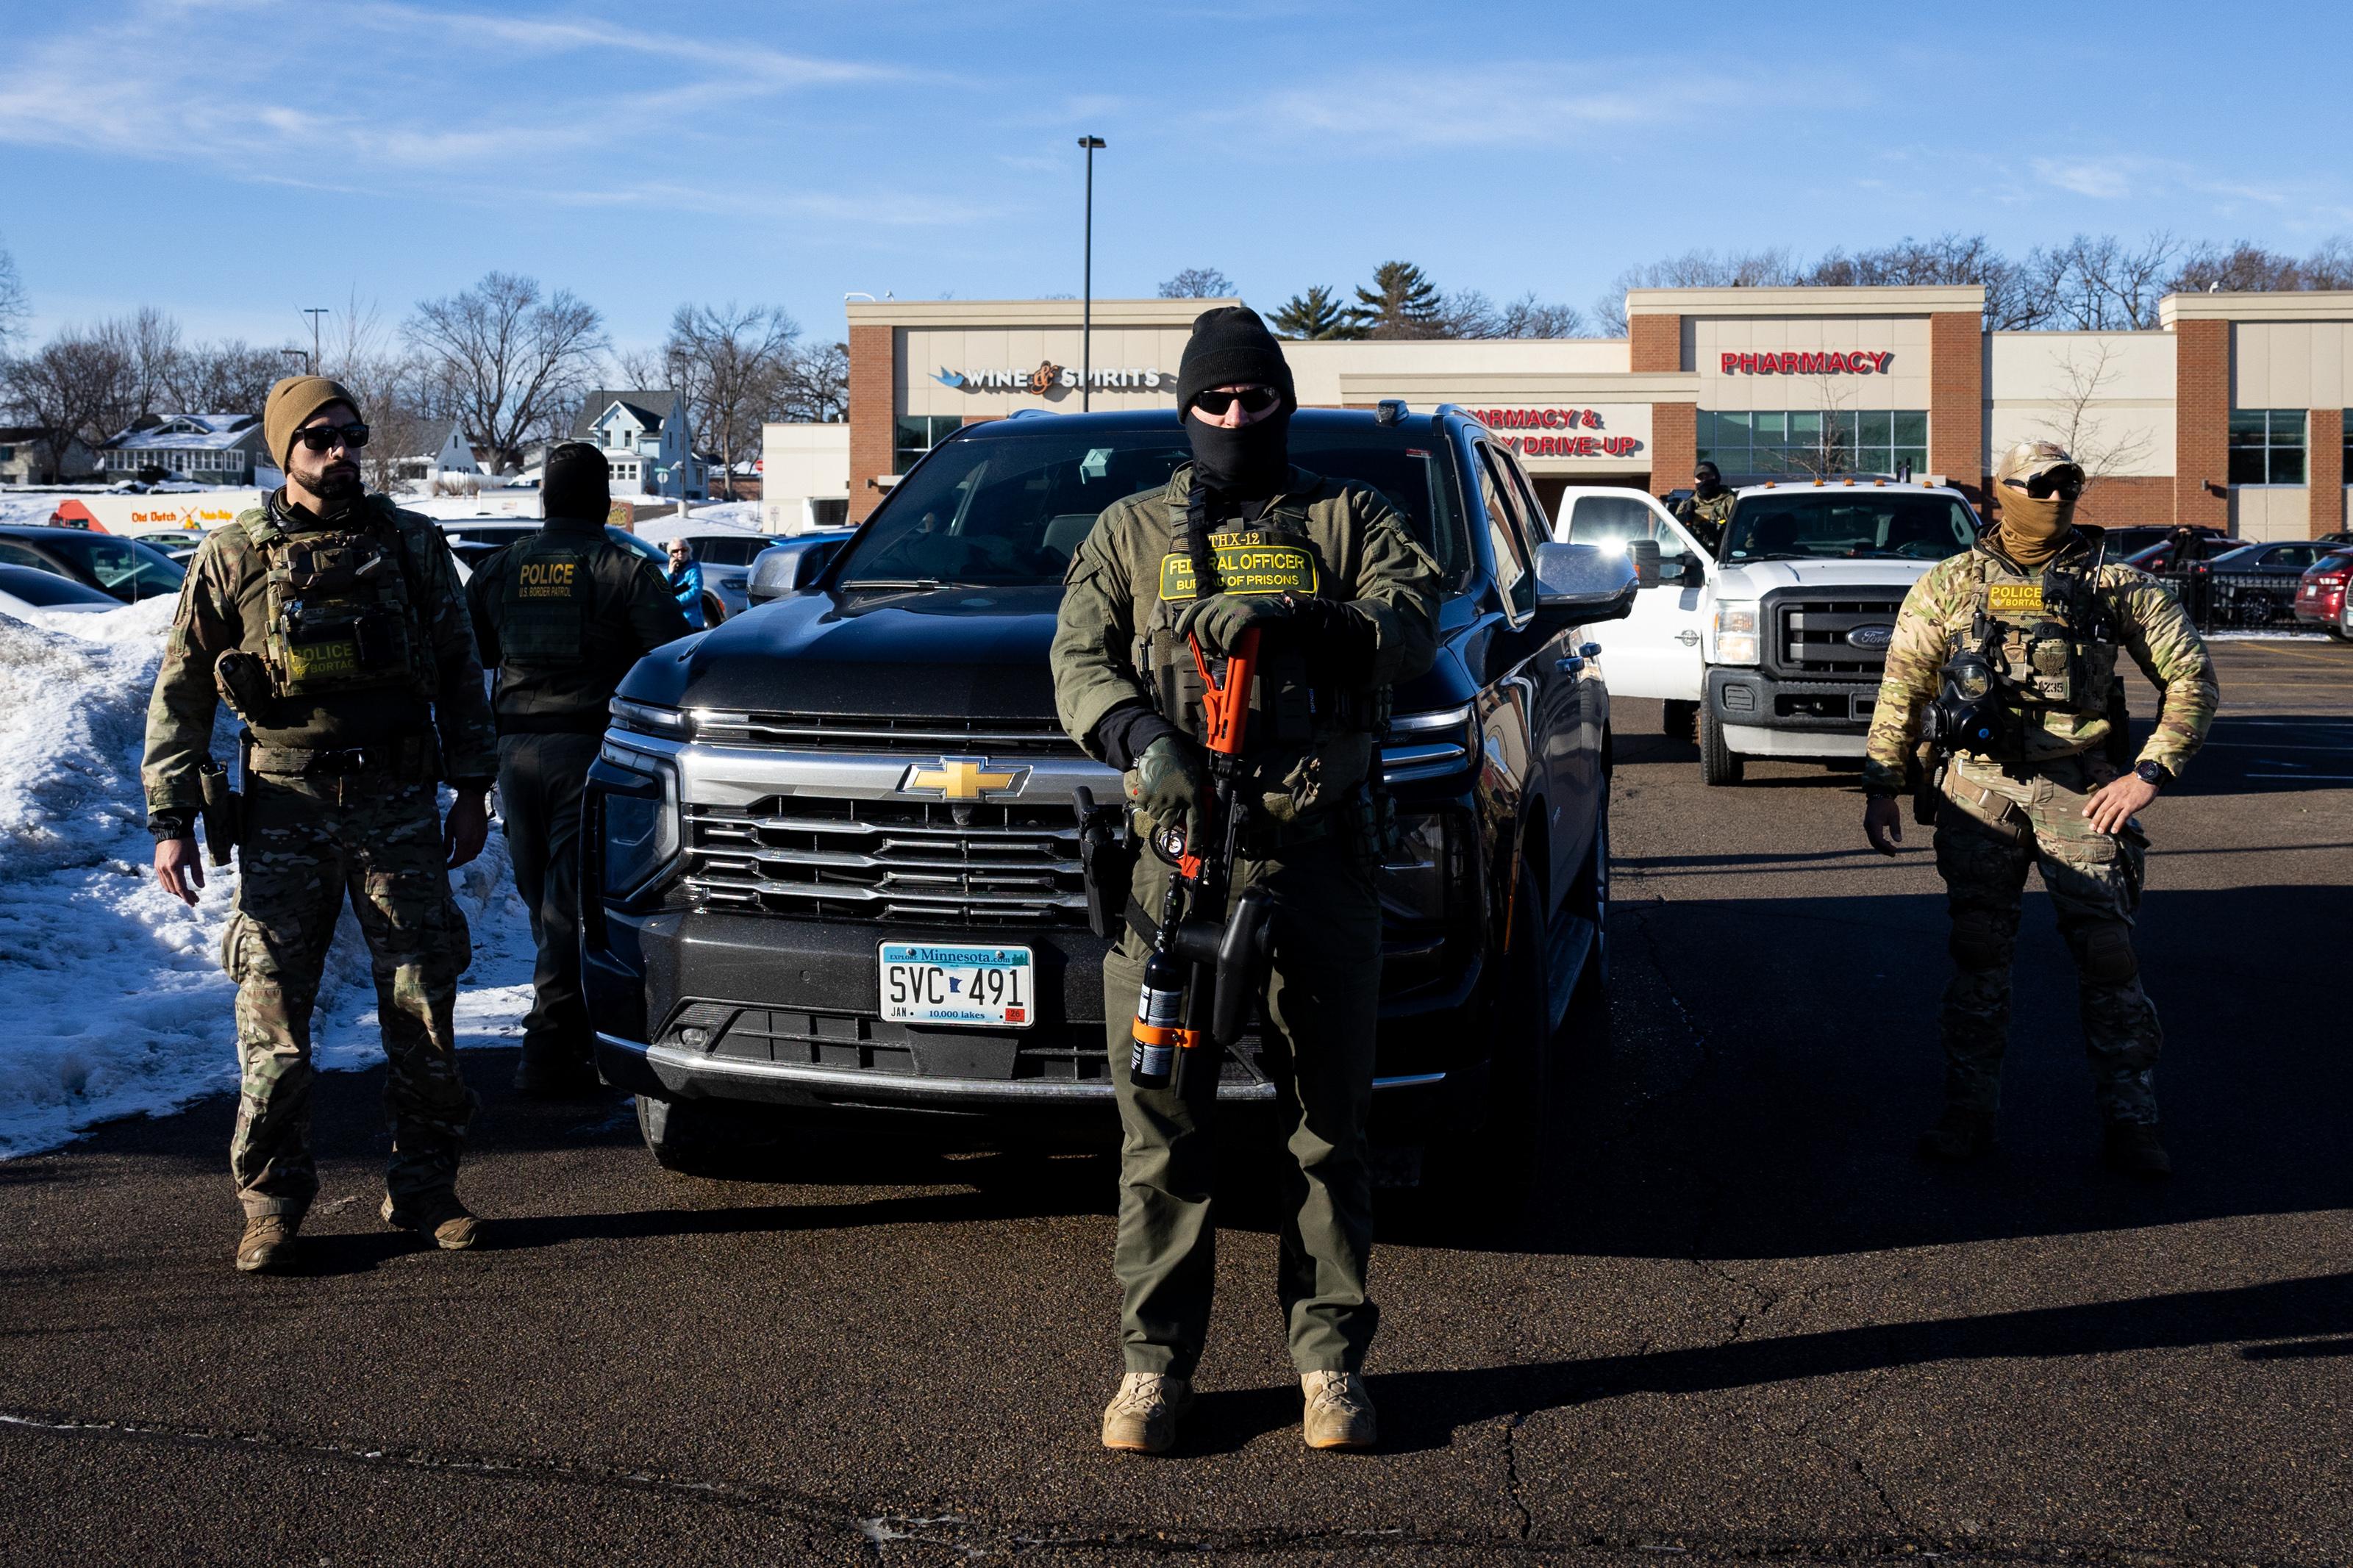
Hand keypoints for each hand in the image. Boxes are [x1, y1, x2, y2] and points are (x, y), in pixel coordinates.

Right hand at [154, 836, 203, 904]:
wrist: (170, 829)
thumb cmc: (185, 841)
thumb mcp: (195, 855)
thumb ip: (197, 872)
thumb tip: (201, 886)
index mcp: (174, 867)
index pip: (180, 888)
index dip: (187, 897)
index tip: (194, 903)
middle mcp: (163, 869)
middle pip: (173, 889)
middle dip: (184, 896)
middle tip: (195, 898)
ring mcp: (158, 867)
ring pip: (166, 886)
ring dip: (177, 892)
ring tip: (188, 893)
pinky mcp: (157, 865)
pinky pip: (163, 880)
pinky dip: (171, 886)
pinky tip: (179, 885)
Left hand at [444, 790, 489, 868]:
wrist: (472, 800)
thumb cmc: (458, 812)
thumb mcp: (448, 827)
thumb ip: (447, 843)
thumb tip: (445, 854)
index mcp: (464, 841)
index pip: (459, 859)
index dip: (452, 865)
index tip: (446, 866)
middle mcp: (475, 842)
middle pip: (467, 858)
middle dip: (459, 862)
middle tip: (450, 862)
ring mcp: (481, 838)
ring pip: (474, 854)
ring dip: (466, 857)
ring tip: (458, 855)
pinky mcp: (484, 834)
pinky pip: (479, 847)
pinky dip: (473, 850)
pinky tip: (466, 846)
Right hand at [1126, 735, 1207, 840]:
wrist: (1160, 747)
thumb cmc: (1179, 759)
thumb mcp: (1195, 775)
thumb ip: (1194, 792)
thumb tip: (1194, 806)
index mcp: (1191, 796)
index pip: (1195, 823)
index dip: (1196, 838)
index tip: (1194, 848)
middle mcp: (1176, 801)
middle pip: (1169, 823)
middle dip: (1168, 817)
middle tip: (1168, 806)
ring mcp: (1159, 799)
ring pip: (1155, 816)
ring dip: (1156, 809)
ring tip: (1159, 794)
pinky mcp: (1145, 795)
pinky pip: (1142, 807)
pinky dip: (1144, 801)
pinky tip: (1149, 789)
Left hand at [1174, 592, 1291, 656]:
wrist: (1276, 611)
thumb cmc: (1249, 619)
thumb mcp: (1226, 621)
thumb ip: (1209, 630)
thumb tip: (1192, 646)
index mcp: (1214, 600)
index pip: (1191, 610)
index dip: (1182, 625)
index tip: (1179, 639)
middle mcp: (1221, 600)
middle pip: (1200, 622)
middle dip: (1202, 642)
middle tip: (1211, 652)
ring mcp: (1233, 605)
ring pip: (1214, 629)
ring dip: (1217, 645)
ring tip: (1223, 651)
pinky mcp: (1245, 613)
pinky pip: (1229, 632)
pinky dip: (1228, 644)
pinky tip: (1231, 649)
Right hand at [1864, 795, 1903, 856]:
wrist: (1878, 795)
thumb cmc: (1887, 805)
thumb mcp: (1894, 816)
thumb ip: (1896, 828)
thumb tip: (1898, 841)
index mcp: (1874, 823)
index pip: (1878, 839)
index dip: (1886, 846)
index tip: (1895, 849)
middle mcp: (1868, 826)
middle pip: (1874, 842)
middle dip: (1883, 849)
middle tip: (1894, 854)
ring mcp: (1867, 826)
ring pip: (1872, 841)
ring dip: (1881, 847)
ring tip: (1891, 851)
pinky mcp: (1868, 825)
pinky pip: (1872, 837)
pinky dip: (1879, 842)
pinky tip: (1887, 843)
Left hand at [2082, 772, 2156, 835]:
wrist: (2147, 777)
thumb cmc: (2132, 782)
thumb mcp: (2117, 784)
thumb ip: (2110, 792)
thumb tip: (2104, 801)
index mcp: (2109, 789)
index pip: (2097, 798)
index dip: (2090, 806)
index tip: (2084, 814)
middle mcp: (2114, 795)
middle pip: (2102, 808)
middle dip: (2095, 819)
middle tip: (2091, 828)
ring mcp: (2122, 801)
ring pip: (2110, 814)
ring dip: (2104, 823)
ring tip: (2100, 831)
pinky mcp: (2131, 806)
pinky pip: (2122, 817)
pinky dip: (2117, 824)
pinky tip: (2114, 831)